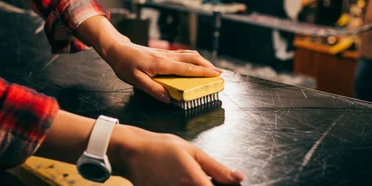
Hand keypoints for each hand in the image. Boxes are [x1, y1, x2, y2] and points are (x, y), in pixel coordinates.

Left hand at [104, 42, 221, 102]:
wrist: (117, 50)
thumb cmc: (125, 65)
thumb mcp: (136, 80)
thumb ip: (153, 89)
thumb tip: (168, 99)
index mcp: (162, 64)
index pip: (187, 69)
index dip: (203, 72)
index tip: (216, 75)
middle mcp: (167, 57)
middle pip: (193, 59)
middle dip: (207, 65)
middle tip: (218, 74)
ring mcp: (166, 54)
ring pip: (189, 55)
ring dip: (202, 61)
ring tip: (210, 69)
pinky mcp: (163, 53)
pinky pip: (182, 55)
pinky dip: (193, 59)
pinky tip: (195, 63)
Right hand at [108, 125, 244, 185]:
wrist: (131, 152)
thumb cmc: (161, 148)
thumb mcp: (193, 152)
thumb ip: (217, 168)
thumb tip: (239, 178)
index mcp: (197, 183)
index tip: (226, 185)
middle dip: (207, 184)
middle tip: (202, 176)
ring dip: (194, 185)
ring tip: (184, 174)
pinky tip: (176, 179)